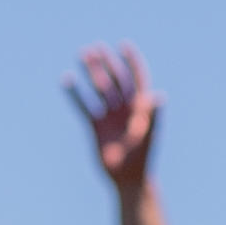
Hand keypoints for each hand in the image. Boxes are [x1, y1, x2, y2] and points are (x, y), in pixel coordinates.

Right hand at [65, 44, 160, 186]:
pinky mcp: (96, 126)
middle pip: (116, 79)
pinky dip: (76, 93)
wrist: (127, 179)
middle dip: (107, 63)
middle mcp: (125, 108)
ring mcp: (110, 116)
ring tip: (82, 54)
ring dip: (92, 72)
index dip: (132, 61)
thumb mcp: (148, 136)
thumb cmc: (142, 158)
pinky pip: (84, 105)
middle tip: (96, 47)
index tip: (124, 45)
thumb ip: (153, 115)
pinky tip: (67, 80)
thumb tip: (158, 95)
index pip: (137, 78)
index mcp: (141, 107)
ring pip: (100, 89)